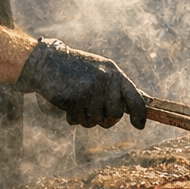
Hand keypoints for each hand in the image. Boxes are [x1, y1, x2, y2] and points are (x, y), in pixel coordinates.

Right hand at [15, 38, 146, 129]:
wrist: (48, 62)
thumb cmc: (77, 70)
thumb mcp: (102, 72)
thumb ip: (118, 88)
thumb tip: (141, 102)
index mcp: (114, 73)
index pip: (135, 97)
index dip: (140, 114)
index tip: (140, 126)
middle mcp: (105, 79)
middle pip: (115, 114)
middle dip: (105, 119)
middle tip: (94, 112)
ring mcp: (90, 87)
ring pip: (95, 120)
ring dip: (85, 118)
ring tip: (78, 104)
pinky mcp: (74, 96)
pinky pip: (78, 119)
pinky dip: (72, 116)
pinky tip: (68, 103)